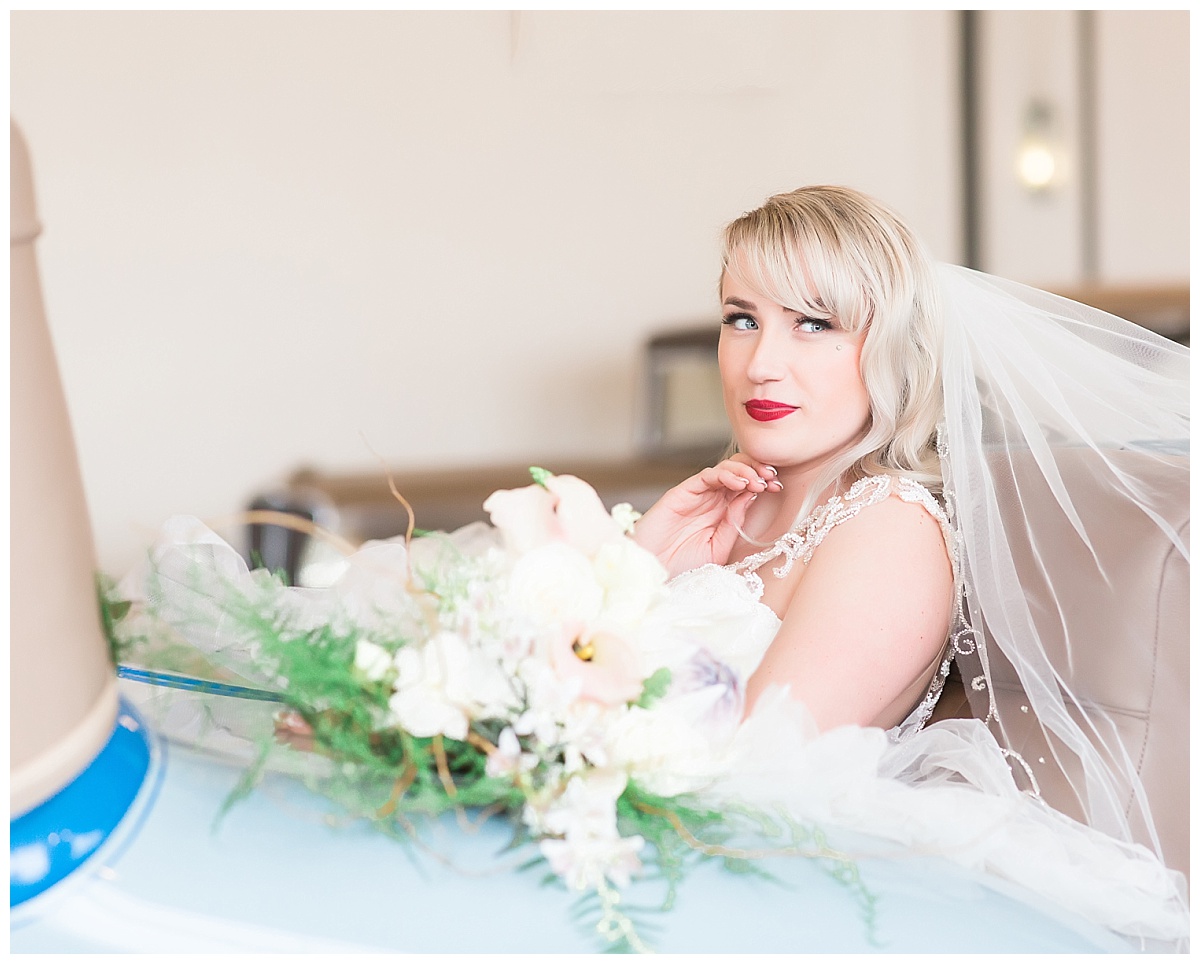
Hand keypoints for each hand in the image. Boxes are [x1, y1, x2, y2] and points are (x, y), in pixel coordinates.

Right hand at [633, 456, 781, 577]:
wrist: (652, 571)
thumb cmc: (682, 565)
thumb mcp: (718, 548)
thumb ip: (734, 523)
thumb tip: (753, 496)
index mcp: (722, 512)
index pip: (747, 487)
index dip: (764, 482)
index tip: (778, 487)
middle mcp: (712, 500)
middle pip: (739, 472)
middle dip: (757, 470)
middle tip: (771, 478)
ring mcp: (697, 494)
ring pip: (725, 469)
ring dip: (745, 470)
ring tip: (757, 481)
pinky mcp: (682, 492)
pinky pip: (707, 476)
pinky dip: (725, 475)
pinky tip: (739, 483)